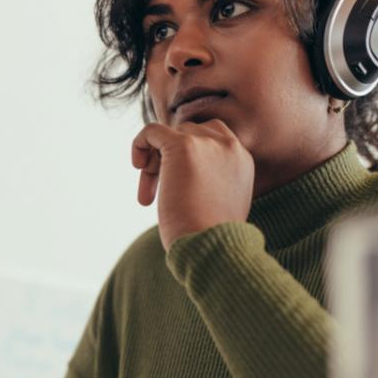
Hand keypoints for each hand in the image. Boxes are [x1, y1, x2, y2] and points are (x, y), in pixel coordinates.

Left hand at [131, 119, 254, 250]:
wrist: (212, 246)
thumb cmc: (211, 237)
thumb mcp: (220, 203)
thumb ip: (210, 181)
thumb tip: (184, 176)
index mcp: (241, 159)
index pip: (211, 136)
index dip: (189, 154)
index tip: (176, 181)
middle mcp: (228, 145)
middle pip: (187, 134)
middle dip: (168, 159)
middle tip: (158, 188)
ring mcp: (206, 143)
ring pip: (169, 134)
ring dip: (154, 161)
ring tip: (149, 192)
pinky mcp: (182, 145)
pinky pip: (151, 130)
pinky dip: (139, 143)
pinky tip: (137, 166)